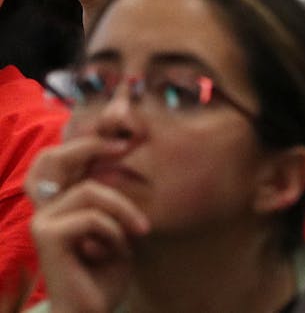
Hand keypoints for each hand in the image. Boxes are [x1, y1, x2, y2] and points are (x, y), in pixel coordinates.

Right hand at [27, 136, 149, 312]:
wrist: (91, 312)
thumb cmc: (107, 270)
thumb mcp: (117, 225)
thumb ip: (113, 195)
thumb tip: (123, 148)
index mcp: (59, 202)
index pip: (58, 157)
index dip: (85, 140)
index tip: (123, 137)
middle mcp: (44, 208)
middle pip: (56, 158)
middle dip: (91, 145)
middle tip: (125, 145)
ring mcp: (41, 221)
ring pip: (90, 191)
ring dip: (123, 210)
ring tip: (136, 234)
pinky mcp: (46, 236)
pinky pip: (91, 217)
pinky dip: (113, 232)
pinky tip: (113, 251)